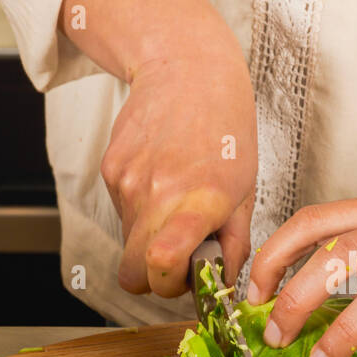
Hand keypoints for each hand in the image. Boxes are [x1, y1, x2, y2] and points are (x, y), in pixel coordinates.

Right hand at [60, 0, 257, 296]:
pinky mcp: (110, 170)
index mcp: (198, 200)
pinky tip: (162, 181)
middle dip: (153, 279)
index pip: (162, 265)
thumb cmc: (225, 126)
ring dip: (149, 241)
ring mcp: (127, 182)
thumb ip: (235, 242)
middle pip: (132, 273)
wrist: (186, 69)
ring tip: (177, 207)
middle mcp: (157, 194)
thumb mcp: (247, 187)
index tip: (187, 278)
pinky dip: (140, 212)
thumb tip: (224, 283)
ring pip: (127, 244)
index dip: (169, 286)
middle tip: (179, 259)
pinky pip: (121, 213)